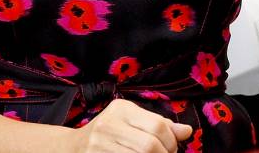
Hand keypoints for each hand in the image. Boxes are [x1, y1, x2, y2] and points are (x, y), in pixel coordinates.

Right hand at [72, 99, 192, 152]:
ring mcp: (99, 146)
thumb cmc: (108, 133)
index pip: (158, 125)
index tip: (173, 149)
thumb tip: (187, 131)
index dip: (171, 141)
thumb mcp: (132, 121)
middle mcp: (109, 125)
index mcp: (121, 109)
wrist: (71, 148)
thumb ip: (159, 124)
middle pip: (149, 146)